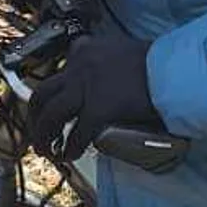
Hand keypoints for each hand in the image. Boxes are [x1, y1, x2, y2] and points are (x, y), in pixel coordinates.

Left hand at [28, 28, 160, 161]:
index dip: (51, 94)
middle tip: (38, 133)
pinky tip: (69, 156)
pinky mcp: (98, 108)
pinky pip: (77, 133)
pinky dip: (70, 148)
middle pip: (43, 94)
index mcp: (84, 50)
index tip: (52, 107)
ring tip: (47, 150)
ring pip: (51, 114)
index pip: (59, 71)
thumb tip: (105, 82)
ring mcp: (86, 87)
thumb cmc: (155, 61)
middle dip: (35, 117)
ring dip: (44, 135)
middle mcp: (78, 66)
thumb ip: (105, 62)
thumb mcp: (120, 50)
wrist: (170, 68)